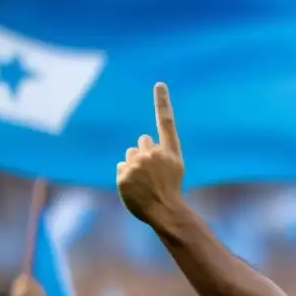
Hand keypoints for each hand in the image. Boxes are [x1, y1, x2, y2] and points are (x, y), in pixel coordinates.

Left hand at [117, 83, 184, 223]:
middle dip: (143, 151)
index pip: (166, 123)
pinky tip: (135, 188)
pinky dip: (126, 177)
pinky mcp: (124, 174)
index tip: (159, 84)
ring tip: (144, 182)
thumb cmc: (170, 191)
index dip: (162, 102)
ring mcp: (138, 164)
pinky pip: (121, 168)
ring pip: (129, 155)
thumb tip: (140, 143)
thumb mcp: (174, 169)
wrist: (165, 211)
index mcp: (170, 152)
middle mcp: (155, 154)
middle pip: (142, 141)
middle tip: (151, 171)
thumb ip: (159, 153)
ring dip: (134, 165)